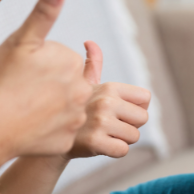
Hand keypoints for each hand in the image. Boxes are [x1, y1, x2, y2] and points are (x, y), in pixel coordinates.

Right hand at [0, 0, 91, 176]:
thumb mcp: (20, 41)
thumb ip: (44, 12)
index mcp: (73, 64)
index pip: (63, 58)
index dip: (41, 63)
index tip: (24, 71)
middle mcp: (83, 91)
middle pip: (68, 82)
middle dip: (50, 83)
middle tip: (22, 89)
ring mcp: (77, 118)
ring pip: (66, 106)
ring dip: (51, 105)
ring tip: (26, 107)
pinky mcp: (69, 141)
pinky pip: (61, 130)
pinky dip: (48, 128)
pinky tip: (30, 126)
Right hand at [67, 41, 150, 158]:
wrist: (47, 134)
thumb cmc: (72, 108)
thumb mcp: (81, 84)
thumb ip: (92, 64)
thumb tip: (90, 42)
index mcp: (109, 86)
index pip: (146, 98)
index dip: (135, 107)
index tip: (118, 110)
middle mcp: (105, 101)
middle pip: (143, 119)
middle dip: (130, 125)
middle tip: (108, 124)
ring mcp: (99, 122)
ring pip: (134, 137)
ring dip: (120, 139)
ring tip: (101, 133)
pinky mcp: (94, 142)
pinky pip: (122, 151)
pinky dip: (113, 151)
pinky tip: (98, 144)